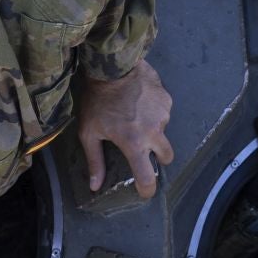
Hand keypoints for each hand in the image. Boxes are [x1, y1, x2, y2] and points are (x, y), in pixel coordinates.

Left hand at [77, 59, 174, 197]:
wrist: (113, 65)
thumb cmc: (97, 101)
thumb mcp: (89, 132)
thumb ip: (95, 160)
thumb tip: (95, 186)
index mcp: (135, 144)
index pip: (147, 177)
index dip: (147, 189)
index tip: (145, 192)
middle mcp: (154, 132)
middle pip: (166, 156)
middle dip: (158, 158)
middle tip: (145, 150)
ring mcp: (164, 115)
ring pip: (163, 130)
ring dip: (153, 129)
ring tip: (136, 116)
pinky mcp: (167, 99)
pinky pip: (163, 111)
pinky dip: (154, 111)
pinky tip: (140, 101)